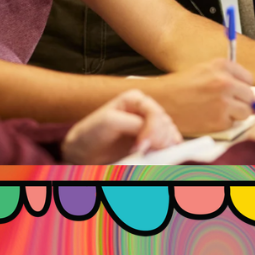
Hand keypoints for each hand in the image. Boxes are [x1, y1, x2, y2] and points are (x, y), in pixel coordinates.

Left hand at [61, 90, 181, 163]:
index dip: (152, 129)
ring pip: (169, 132)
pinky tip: (163, 154)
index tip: (141, 146)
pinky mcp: (153, 139)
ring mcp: (151, 124)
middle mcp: (146, 109)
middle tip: (144, 152)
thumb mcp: (109, 122)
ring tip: (150, 155)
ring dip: (164, 145)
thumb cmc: (92, 132)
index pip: (154, 113)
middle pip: (165, 123)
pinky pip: (169, 141)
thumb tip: (150, 133)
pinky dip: (169, 148)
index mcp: (136, 99)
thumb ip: (132, 123)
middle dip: (158, 139)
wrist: (84, 151)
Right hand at [157, 59, 254, 135]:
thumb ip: (227, 76)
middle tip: (226, 104)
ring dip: (235, 114)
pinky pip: (232, 123)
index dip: (241, 87)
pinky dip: (223, 123)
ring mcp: (223, 101)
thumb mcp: (205, 69)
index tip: (234, 92)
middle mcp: (225, 81)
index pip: (248, 79)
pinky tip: (208, 117)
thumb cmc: (180, 86)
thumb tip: (248, 90)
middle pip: (250, 96)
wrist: (161, 101)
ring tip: (217, 110)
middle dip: (241, 102)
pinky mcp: (218, 120)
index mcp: (222, 65)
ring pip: (245, 111)